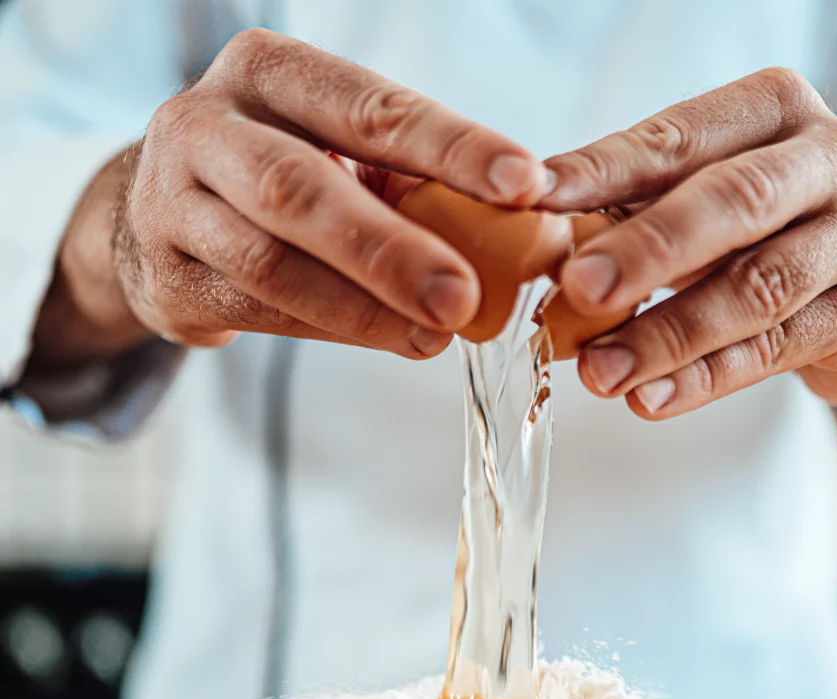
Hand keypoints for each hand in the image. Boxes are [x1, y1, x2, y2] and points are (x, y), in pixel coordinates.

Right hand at [32, 29, 551, 369]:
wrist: (165, 210)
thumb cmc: (286, 170)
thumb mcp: (340, 150)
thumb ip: (410, 182)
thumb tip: (516, 238)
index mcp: (267, 73)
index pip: (368, 109)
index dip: (449, 147)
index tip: (523, 185)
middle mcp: (204, 126)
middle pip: (298, 190)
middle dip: (390, 250)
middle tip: (463, 296)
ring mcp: (170, 205)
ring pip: (271, 266)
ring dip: (363, 309)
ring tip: (436, 335)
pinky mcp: (168, 279)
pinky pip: (256, 314)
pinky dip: (332, 330)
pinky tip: (391, 339)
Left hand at [542, 67, 836, 418]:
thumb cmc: (768, 228)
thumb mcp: (708, 195)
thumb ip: (635, 202)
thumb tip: (534, 222)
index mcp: (778, 109)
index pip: (678, 138)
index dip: (602, 171)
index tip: (533, 202)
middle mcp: (834, 160)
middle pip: (733, 203)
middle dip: (647, 250)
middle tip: (577, 288)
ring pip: (754, 290)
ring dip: (666, 336)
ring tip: (597, 372)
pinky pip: (772, 352)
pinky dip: (704, 381)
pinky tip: (648, 399)